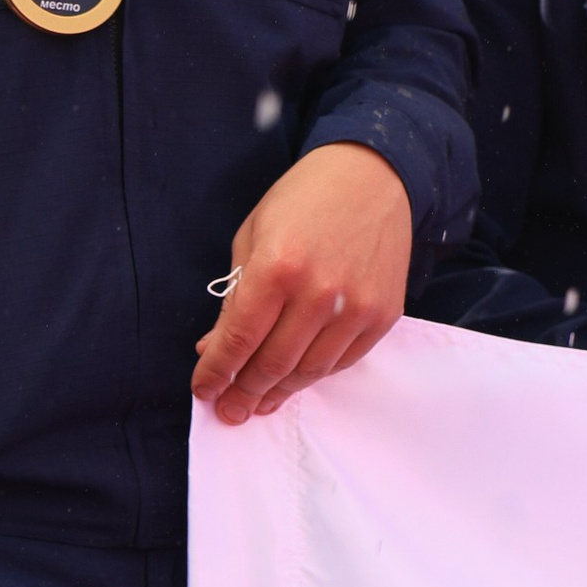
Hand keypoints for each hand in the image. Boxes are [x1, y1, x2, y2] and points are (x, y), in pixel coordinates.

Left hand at [192, 141, 413, 424]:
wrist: (371, 175)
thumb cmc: (302, 200)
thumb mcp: (252, 237)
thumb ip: (234, 297)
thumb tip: (214, 349)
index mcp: (277, 268)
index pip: (238, 340)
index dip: (216, 373)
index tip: (203, 390)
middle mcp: (320, 293)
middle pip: (272, 364)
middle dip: (243, 392)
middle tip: (228, 410)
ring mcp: (356, 307)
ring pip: (308, 371)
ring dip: (277, 393)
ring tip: (257, 404)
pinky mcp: (383, 314)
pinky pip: (342, 362)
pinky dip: (313, 376)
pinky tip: (293, 380)